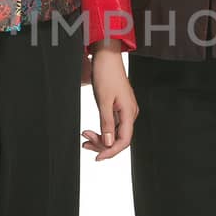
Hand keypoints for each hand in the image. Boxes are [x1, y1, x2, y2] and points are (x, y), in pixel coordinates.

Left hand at [80, 43, 137, 159]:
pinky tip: (91, 132)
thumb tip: (109, 143)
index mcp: (129, 112)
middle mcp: (130, 113)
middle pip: (119, 139)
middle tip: (84, 143)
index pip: (124, 141)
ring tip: (85, 138)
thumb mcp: (103, 100)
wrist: (107, 57)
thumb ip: (107, 123)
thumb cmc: (106, 75)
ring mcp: (125, 111)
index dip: (111, 152)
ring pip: (115, 133)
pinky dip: (102, 130)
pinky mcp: (120, 107)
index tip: (97, 158)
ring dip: (101, 138)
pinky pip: (113, 125)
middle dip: (102, 145)